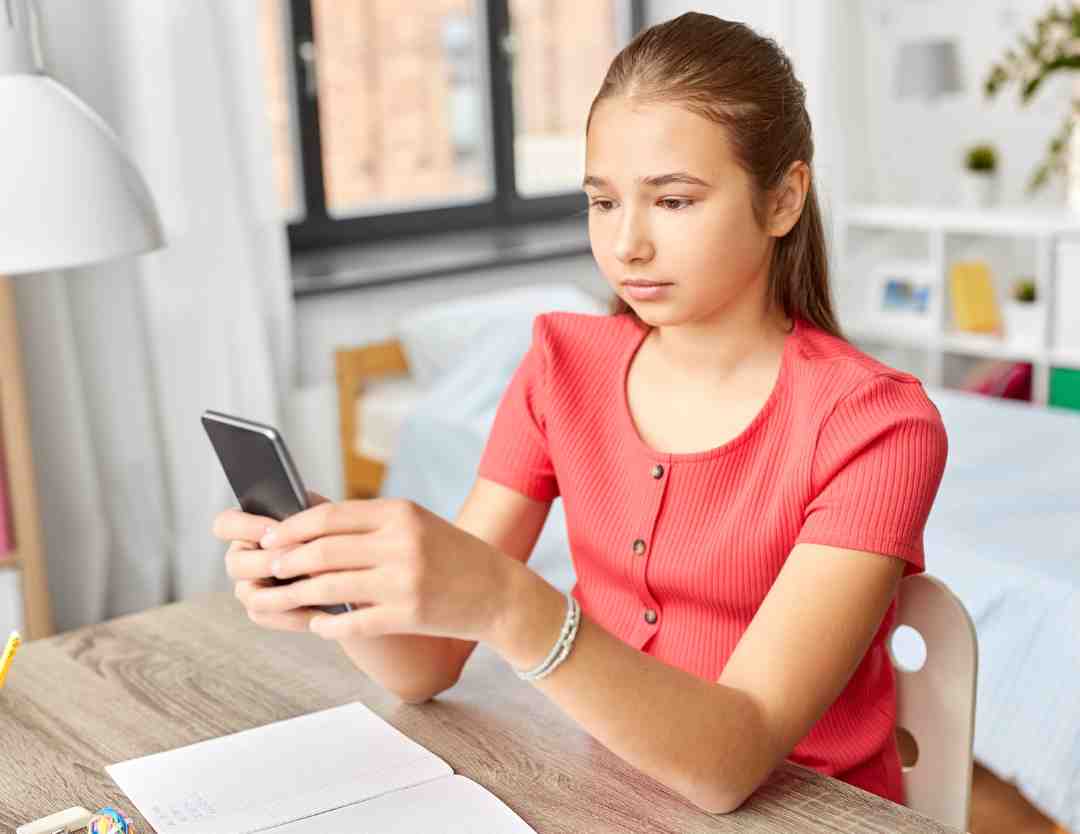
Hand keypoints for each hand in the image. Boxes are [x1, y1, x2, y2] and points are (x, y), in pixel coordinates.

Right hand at [212, 490, 330, 631]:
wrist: (346, 568)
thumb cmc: (329, 535)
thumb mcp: (320, 516)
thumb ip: (304, 512)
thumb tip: (297, 521)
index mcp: (247, 530)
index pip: (225, 524)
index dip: (243, 526)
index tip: (272, 528)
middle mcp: (242, 558)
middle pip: (236, 563)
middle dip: (269, 560)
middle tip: (300, 558)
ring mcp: (248, 587)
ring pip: (249, 594)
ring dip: (280, 591)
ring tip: (311, 588)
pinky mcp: (262, 612)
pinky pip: (267, 617)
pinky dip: (292, 616)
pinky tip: (317, 613)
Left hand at [246, 497, 514, 643]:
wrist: (499, 591)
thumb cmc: (451, 556)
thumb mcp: (415, 524)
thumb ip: (370, 524)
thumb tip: (309, 529)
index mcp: (399, 513)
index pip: (330, 516)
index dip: (292, 528)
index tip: (270, 537)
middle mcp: (400, 542)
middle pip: (323, 550)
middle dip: (287, 561)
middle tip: (268, 569)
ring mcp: (405, 580)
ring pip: (329, 586)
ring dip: (294, 595)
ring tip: (276, 599)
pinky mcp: (409, 614)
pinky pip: (353, 621)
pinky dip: (327, 624)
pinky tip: (317, 625)